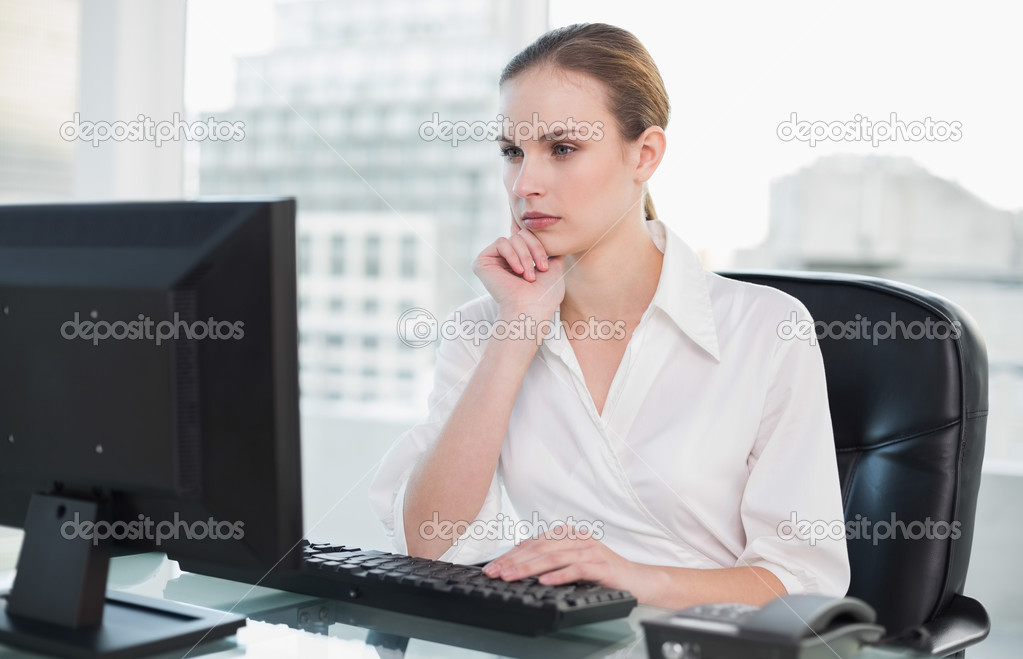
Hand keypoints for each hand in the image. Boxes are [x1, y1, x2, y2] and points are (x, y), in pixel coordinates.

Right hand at [472, 224, 564, 321]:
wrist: (531, 309)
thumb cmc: (545, 296)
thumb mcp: (555, 269)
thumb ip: (553, 253)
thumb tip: (557, 241)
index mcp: (519, 261)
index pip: (527, 238)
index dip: (537, 242)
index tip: (547, 261)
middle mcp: (505, 260)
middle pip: (522, 234)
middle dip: (535, 249)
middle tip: (542, 268)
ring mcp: (493, 261)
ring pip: (513, 238)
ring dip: (526, 256)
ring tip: (529, 276)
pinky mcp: (482, 261)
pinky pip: (501, 242)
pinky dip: (513, 255)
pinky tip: (517, 271)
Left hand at [481, 525, 656, 597]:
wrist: (638, 579)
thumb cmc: (602, 572)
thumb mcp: (573, 560)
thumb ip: (551, 557)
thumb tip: (518, 564)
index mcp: (569, 534)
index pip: (534, 542)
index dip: (511, 554)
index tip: (493, 567)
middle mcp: (579, 538)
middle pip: (540, 548)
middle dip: (514, 561)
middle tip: (495, 572)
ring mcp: (591, 550)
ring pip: (554, 557)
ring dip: (530, 568)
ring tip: (512, 576)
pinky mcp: (602, 565)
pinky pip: (576, 568)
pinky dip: (559, 575)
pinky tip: (544, 581)